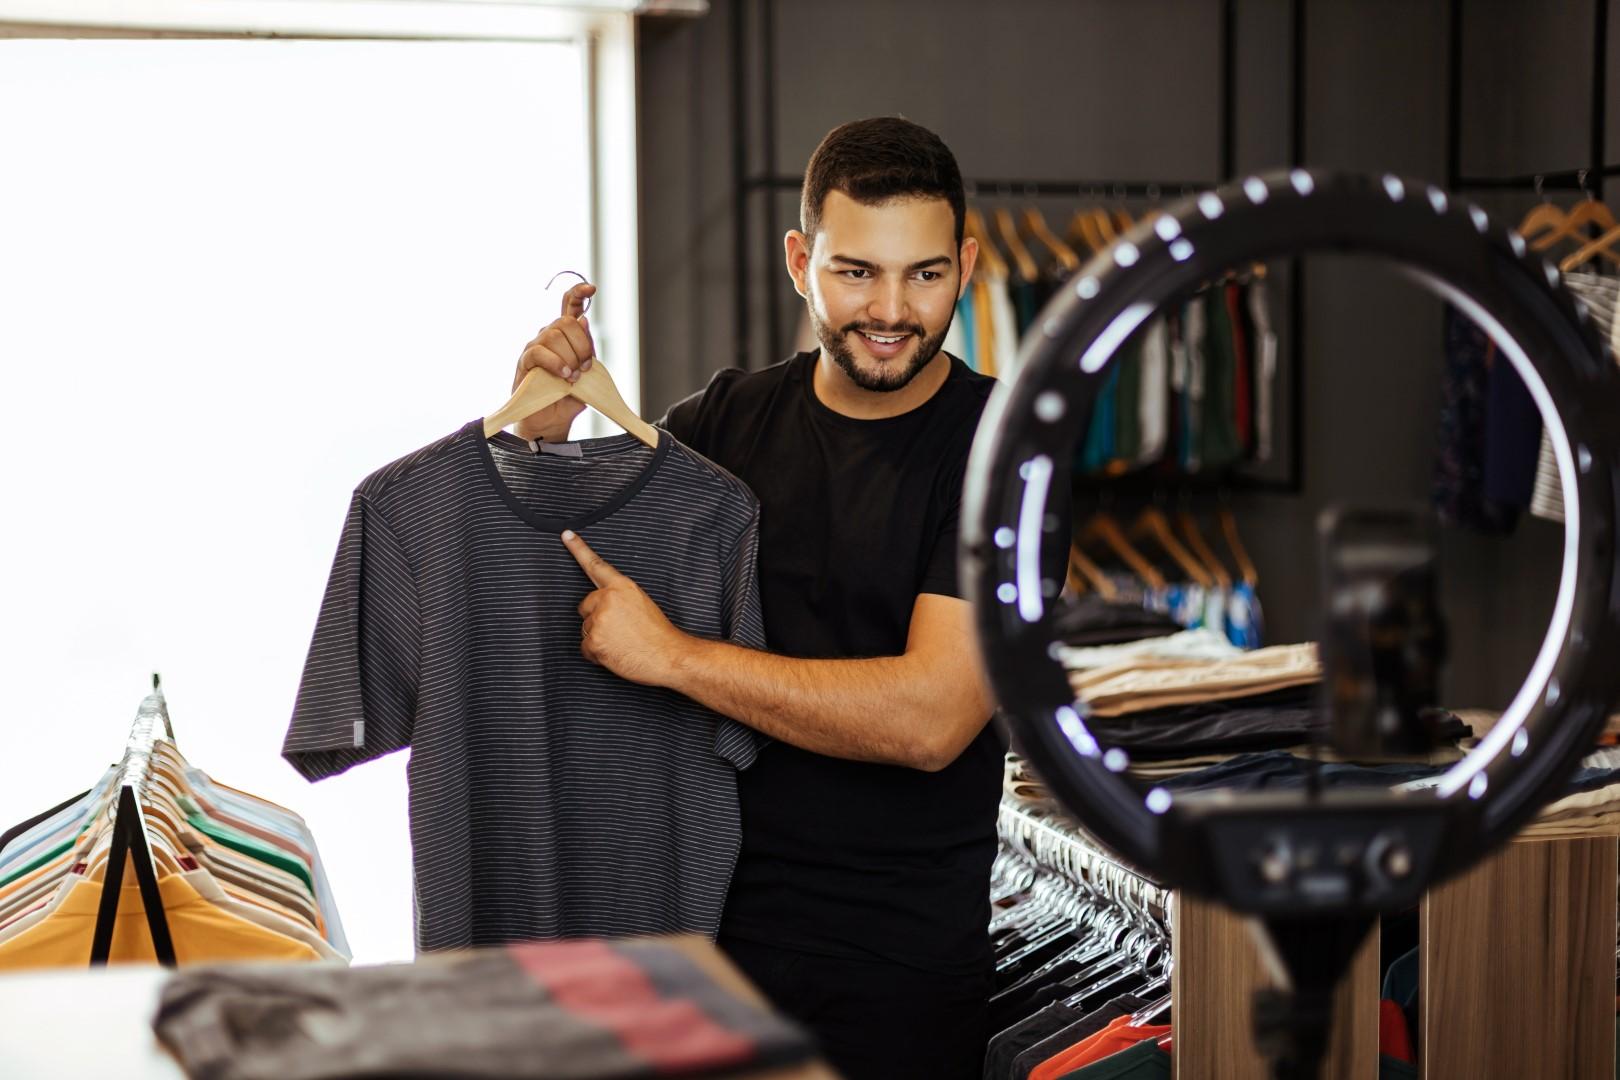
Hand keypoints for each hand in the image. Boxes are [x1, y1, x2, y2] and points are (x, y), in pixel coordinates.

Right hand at [511, 282, 596, 442]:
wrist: (553, 420)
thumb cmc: (569, 396)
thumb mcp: (587, 372)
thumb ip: (586, 347)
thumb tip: (583, 320)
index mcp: (565, 336)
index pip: (568, 306)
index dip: (578, 293)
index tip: (592, 288)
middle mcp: (548, 336)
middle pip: (566, 321)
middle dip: (582, 345)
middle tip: (585, 368)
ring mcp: (535, 347)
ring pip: (554, 335)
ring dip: (570, 357)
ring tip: (573, 377)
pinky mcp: (525, 361)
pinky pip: (540, 352)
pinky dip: (556, 363)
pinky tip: (564, 376)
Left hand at [562, 529, 691, 685]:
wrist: (669, 656)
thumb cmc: (659, 634)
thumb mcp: (643, 604)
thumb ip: (621, 598)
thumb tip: (603, 605)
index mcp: (622, 586)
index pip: (596, 566)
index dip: (578, 549)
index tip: (566, 534)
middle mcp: (608, 599)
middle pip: (585, 606)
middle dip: (596, 617)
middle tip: (618, 630)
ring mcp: (599, 619)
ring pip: (586, 628)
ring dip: (599, 637)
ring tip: (622, 643)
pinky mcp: (594, 641)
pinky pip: (585, 648)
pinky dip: (597, 654)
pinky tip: (615, 654)